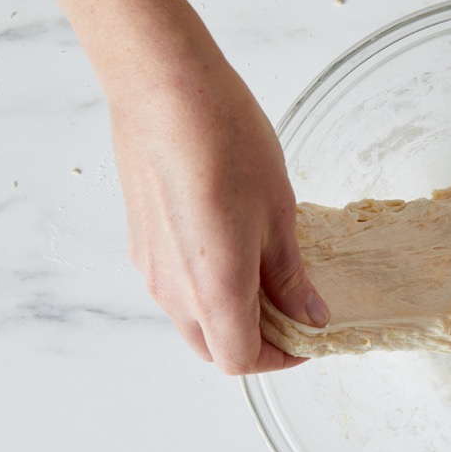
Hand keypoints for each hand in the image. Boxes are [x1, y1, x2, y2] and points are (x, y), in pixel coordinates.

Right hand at [109, 57, 328, 373]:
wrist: (165, 91)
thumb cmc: (226, 143)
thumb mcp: (279, 214)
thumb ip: (290, 277)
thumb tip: (310, 316)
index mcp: (214, 291)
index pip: (242, 360)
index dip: (280, 359)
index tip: (309, 338)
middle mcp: (174, 290)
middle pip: (213, 350)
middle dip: (256, 344)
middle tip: (294, 315)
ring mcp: (151, 269)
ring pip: (192, 322)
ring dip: (230, 318)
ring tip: (269, 279)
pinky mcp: (140, 244)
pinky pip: (175, 289)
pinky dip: (207, 292)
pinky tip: (236, 252)